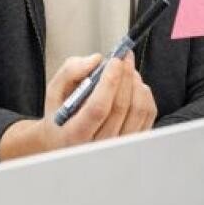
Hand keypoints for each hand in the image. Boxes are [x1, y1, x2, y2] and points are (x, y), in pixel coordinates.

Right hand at [0, 52, 157, 160]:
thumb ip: (71, 71)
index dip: (110, 81)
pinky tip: (134, 85)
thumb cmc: (60, 116)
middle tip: (124, 58)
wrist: (65, 140)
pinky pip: (148, 115)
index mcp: (74, 134)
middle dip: (125, 76)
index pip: (98, 108)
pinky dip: (144, 94)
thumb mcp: (54, 92)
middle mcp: (98, 146)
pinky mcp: (134, 142)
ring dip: (136, 83)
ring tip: (128, 70)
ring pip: (139, 111)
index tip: (114, 61)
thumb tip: (95, 60)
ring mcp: (118, 146)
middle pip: (121, 107)